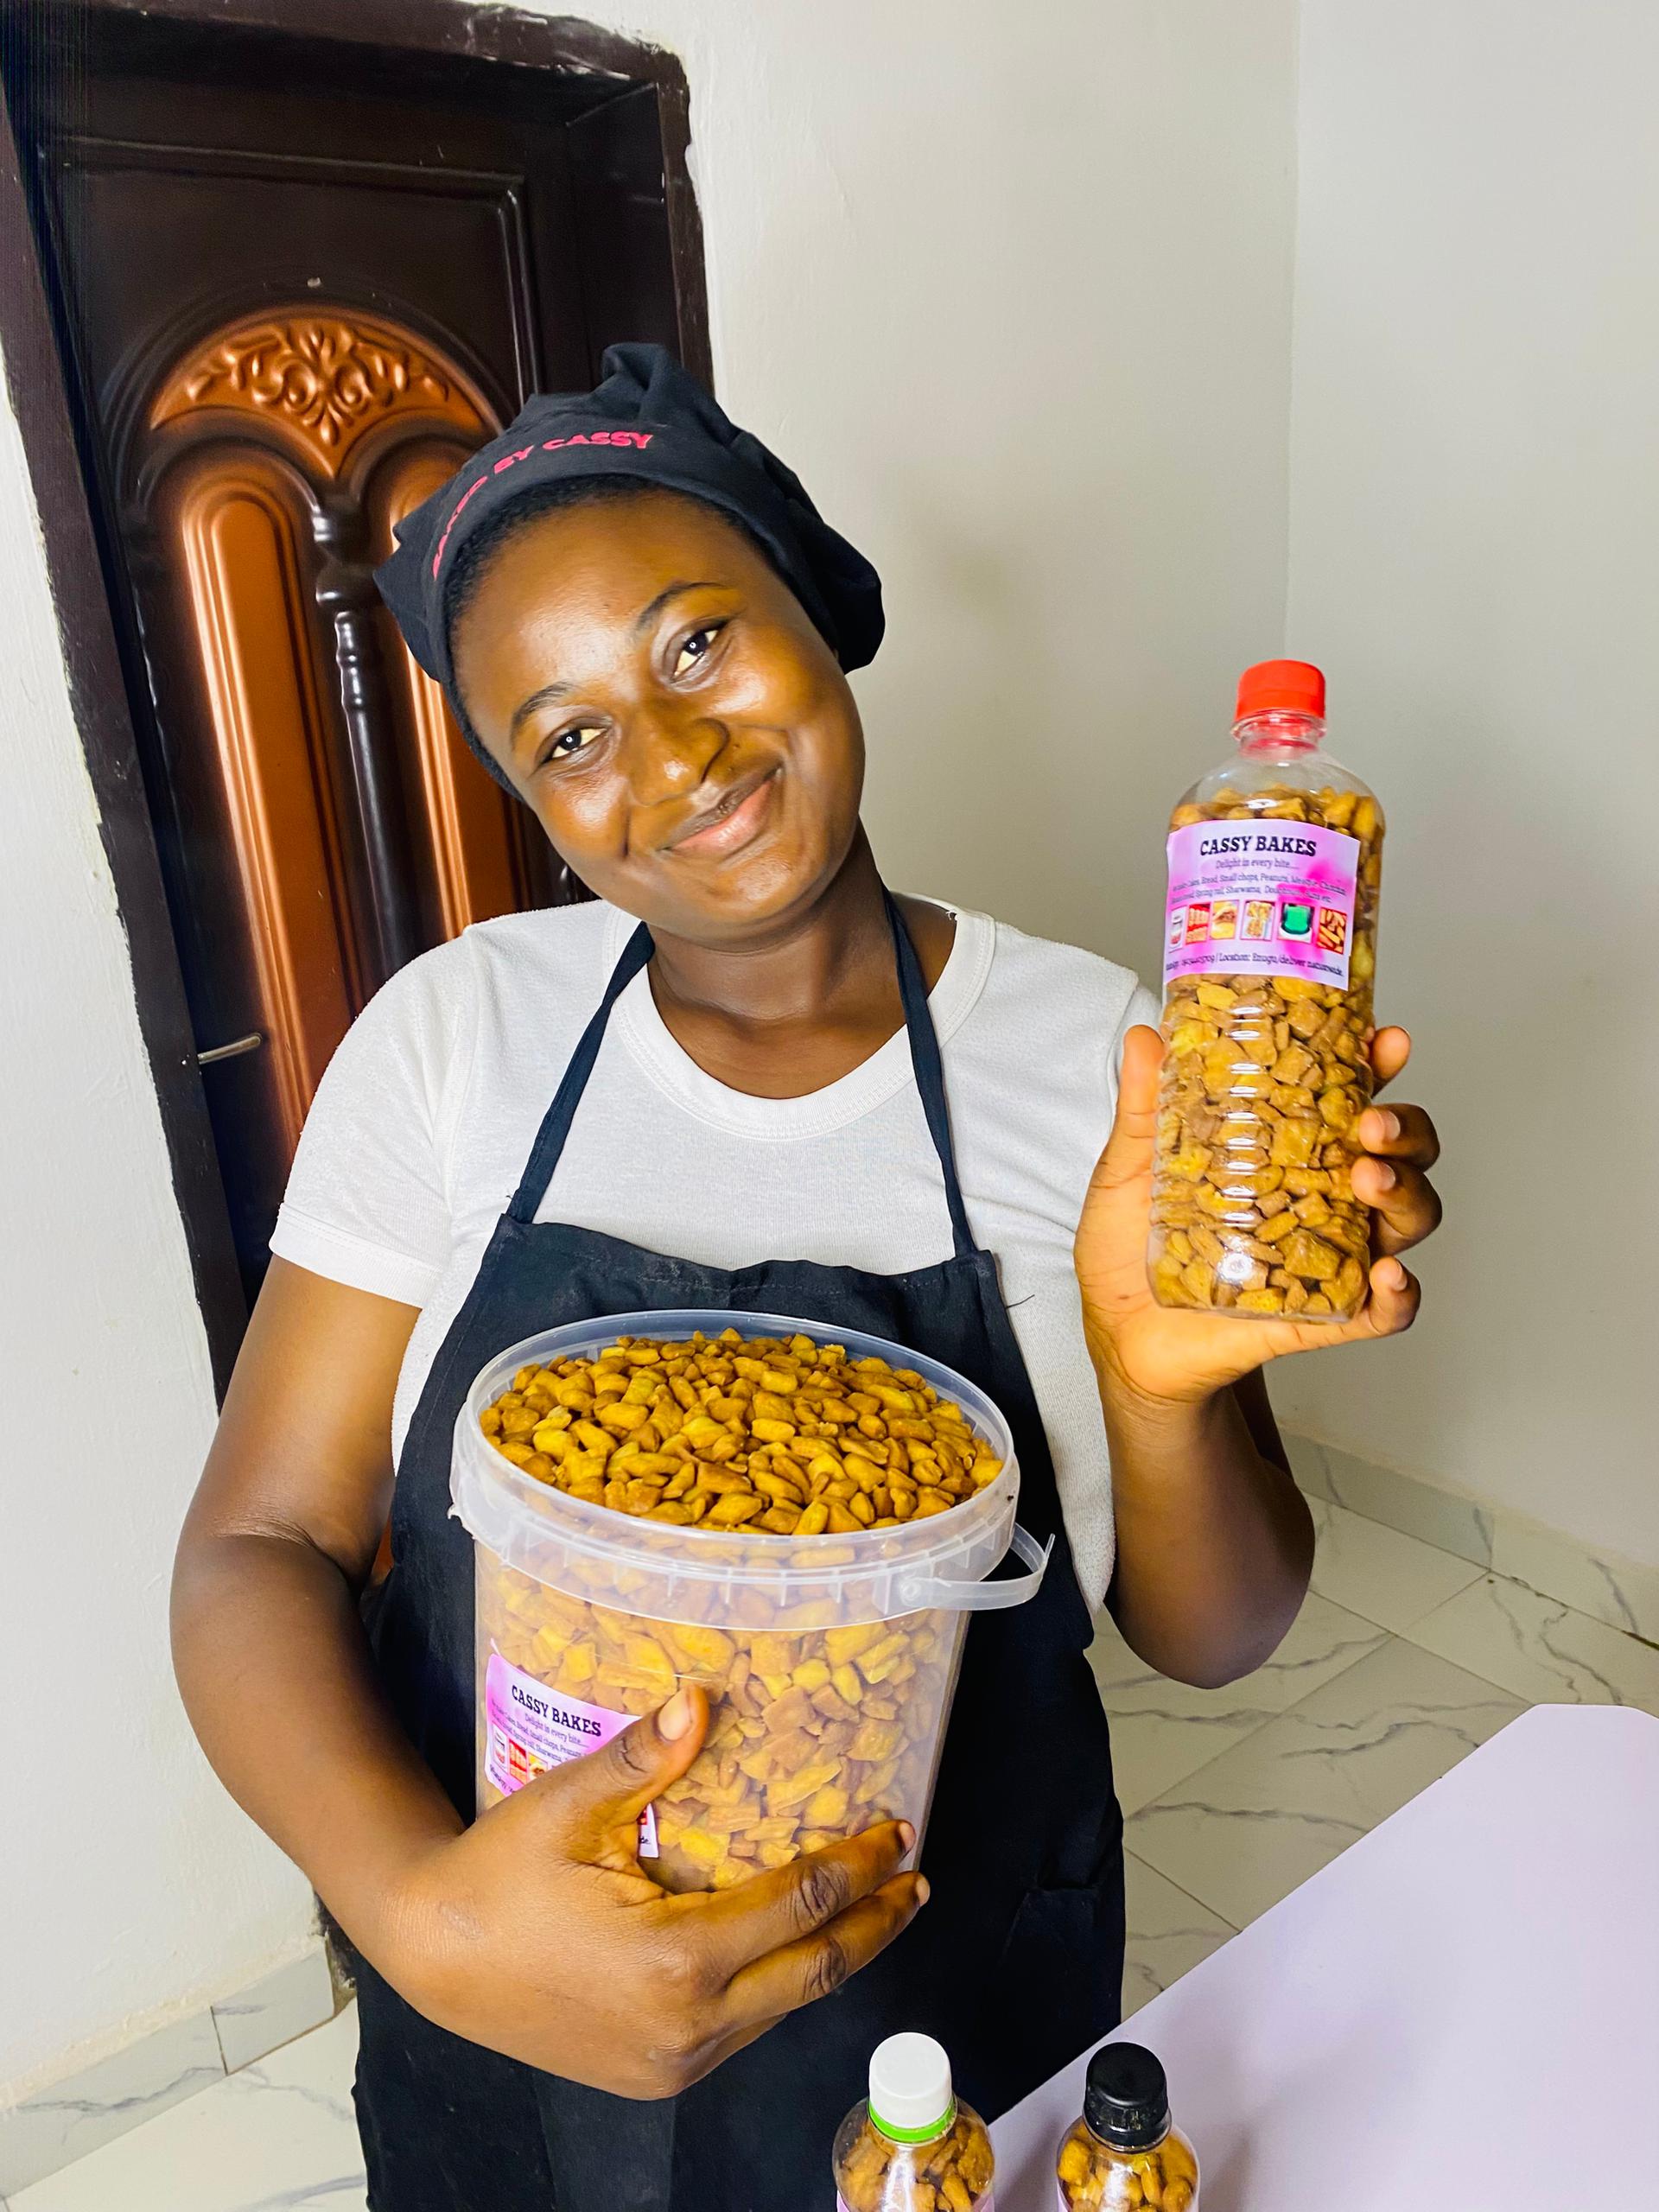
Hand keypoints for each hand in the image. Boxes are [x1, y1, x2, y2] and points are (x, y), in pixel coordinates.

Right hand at [383, 1685, 925, 2097]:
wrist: (436, 1957)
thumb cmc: (499, 1874)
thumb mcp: (568, 1804)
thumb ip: (642, 1758)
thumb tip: (701, 1703)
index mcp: (677, 1961)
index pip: (801, 1906)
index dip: (859, 1866)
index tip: (898, 1830)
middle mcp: (690, 2027)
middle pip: (816, 1970)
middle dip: (878, 1922)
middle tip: (915, 1877)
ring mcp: (677, 2062)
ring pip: (785, 2007)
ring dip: (836, 1955)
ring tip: (875, 1908)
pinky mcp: (660, 2075)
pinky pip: (746, 2028)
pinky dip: (783, 1982)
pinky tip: (796, 1945)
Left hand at [1076, 1023, 1441, 1406]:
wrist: (1121, 1333)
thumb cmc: (1131, 1247)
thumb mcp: (1131, 1168)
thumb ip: (1144, 1106)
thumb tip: (1145, 1037)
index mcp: (1288, 1150)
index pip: (1349, 1098)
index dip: (1378, 1066)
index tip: (1385, 1041)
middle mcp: (1322, 1196)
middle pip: (1398, 1154)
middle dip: (1405, 1130)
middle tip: (1372, 1121)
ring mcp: (1328, 1255)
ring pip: (1404, 1219)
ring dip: (1405, 1193)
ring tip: (1370, 1177)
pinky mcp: (1321, 1315)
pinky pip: (1381, 1310)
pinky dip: (1398, 1295)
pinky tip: (1389, 1276)